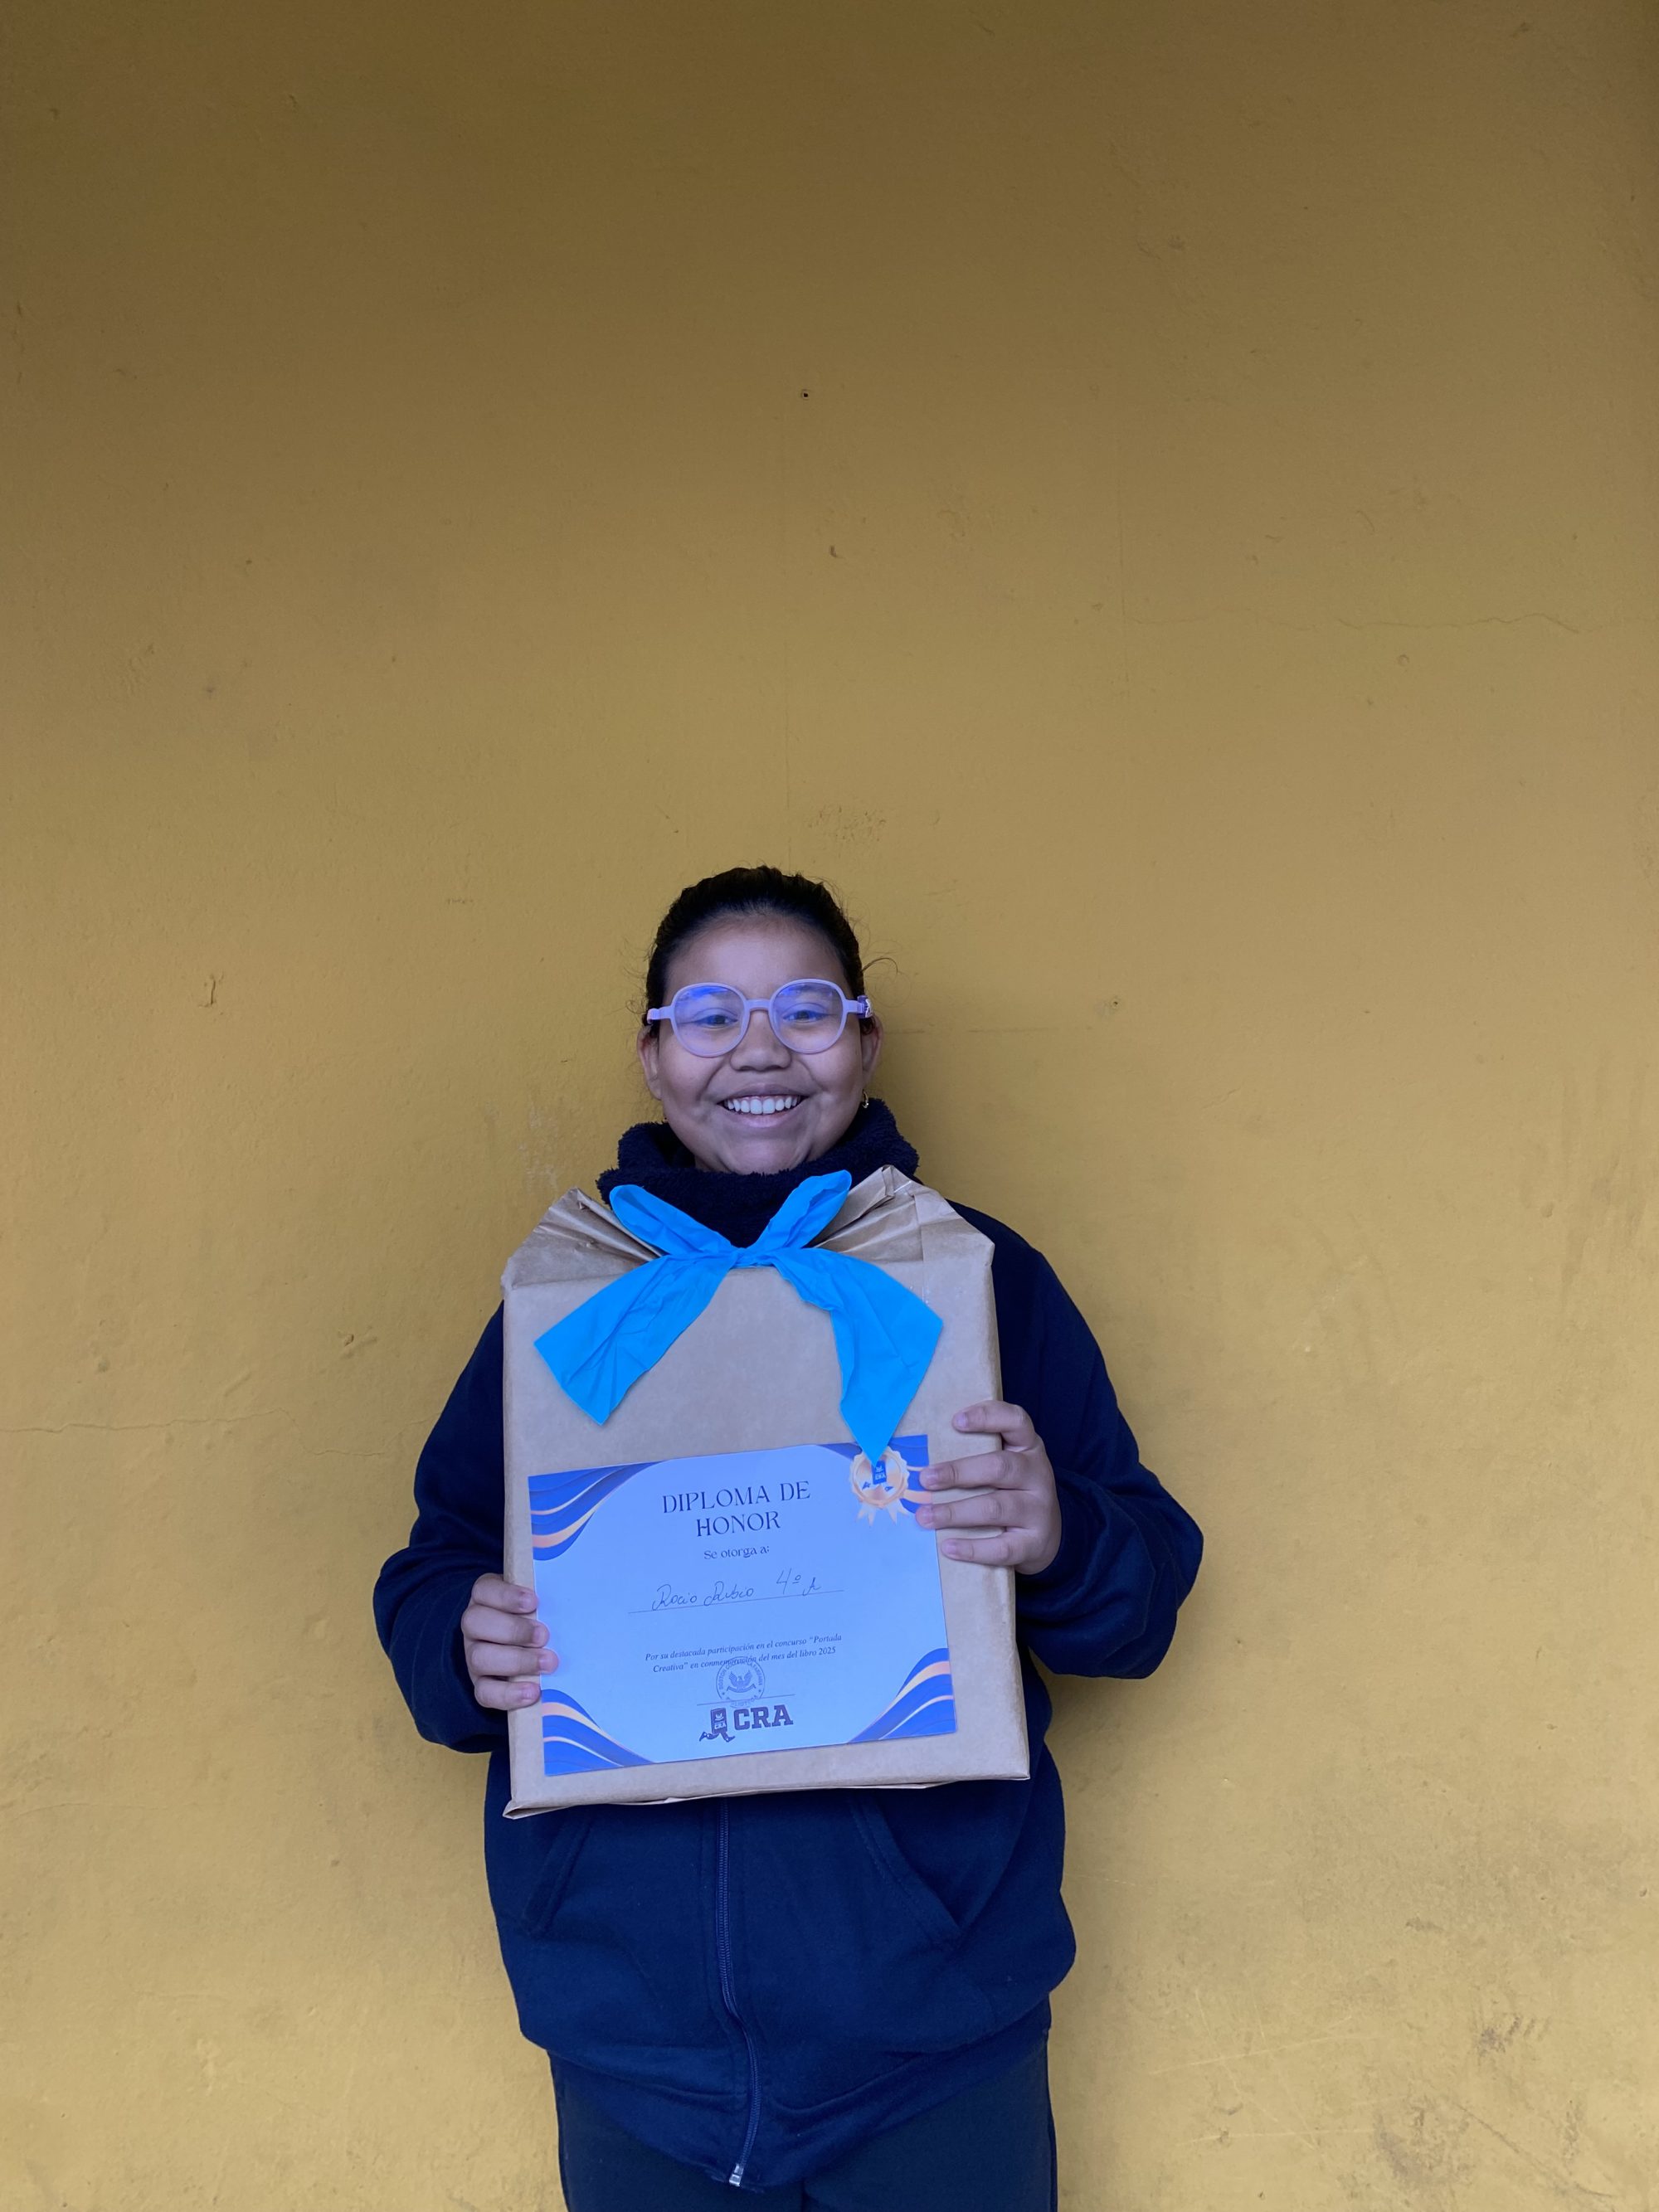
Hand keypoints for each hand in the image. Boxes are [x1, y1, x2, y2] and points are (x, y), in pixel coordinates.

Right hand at [462, 1575, 558, 1710]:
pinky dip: (508, 1694)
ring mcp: (473, 1655)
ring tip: (547, 1663)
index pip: (483, 1590)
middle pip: (476, 1622)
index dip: (506, 1596)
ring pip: (479, 1658)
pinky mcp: (480, 1683)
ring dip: (517, 1661)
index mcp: (486, 1598)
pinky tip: (533, 1691)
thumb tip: (575, 1600)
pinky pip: (484, 1692)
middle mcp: (474, 1626)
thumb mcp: (539, 1602)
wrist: (530, 1647)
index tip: (534, 1601)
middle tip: (545, 1636)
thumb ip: (546, 1600)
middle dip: (514, 1630)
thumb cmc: (537, 1616)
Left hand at [915, 1402, 1061, 1573]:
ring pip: (996, 1508)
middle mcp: (1037, 1475)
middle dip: (958, 1472)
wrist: (1049, 1535)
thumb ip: (977, 1455)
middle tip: (925, 1479)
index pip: (1016, 1421)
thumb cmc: (1012, 1491)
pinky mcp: (1034, 1543)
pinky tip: (947, 1546)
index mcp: (1028, 1448)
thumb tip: (922, 1457)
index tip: (956, 1421)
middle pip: (999, 1467)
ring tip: (925, 1516)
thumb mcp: (1006, 1465)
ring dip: (955, 1512)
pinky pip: (1002, 1547)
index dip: (987, 1416)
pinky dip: (972, 1548)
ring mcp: (1038, 1510)